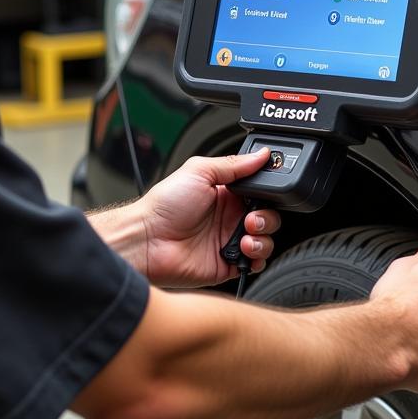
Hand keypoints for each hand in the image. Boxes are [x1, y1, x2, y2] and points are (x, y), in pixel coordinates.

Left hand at [138, 148, 281, 288]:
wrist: (149, 239)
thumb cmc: (165, 204)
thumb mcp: (199, 170)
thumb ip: (233, 164)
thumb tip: (260, 155)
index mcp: (225, 192)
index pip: (259, 191)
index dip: (268, 192)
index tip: (269, 192)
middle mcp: (230, 216)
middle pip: (268, 216)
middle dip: (268, 217)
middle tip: (251, 217)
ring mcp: (229, 240)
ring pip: (266, 239)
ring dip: (264, 237)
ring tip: (246, 233)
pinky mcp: (228, 263)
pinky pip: (256, 263)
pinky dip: (257, 257)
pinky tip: (244, 249)